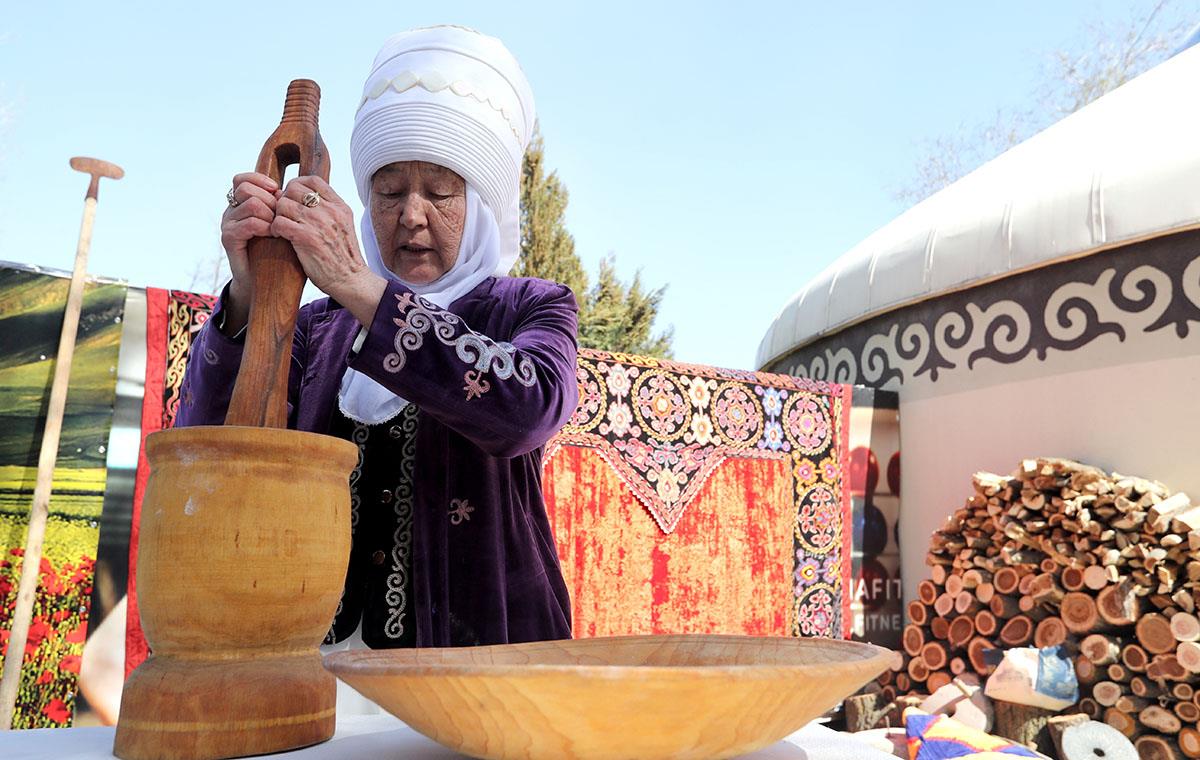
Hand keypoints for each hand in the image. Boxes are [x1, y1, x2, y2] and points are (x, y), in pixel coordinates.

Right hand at [219, 172, 278, 332]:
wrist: (262, 282)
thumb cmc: (277, 252)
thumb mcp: (281, 224)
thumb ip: (281, 206)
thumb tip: (299, 188)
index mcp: (241, 203)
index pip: (242, 179)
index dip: (261, 180)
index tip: (277, 191)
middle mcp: (231, 211)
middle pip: (245, 188)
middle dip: (268, 199)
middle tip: (280, 214)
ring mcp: (228, 224)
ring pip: (251, 204)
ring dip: (270, 214)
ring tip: (278, 227)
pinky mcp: (229, 238)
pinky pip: (249, 223)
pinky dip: (265, 227)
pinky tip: (273, 235)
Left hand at [272, 176, 385, 326]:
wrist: (351, 280)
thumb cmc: (342, 256)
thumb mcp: (342, 225)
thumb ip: (327, 209)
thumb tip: (299, 195)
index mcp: (340, 206)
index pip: (312, 180)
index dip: (297, 185)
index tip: (293, 199)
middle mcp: (330, 211)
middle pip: (293, 189)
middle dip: (284, 201)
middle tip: (284, 215)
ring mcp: (319, 224)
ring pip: (283, 204)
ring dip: (278, 215)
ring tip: (282, 227)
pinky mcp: (307, 238)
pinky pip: (279, 222)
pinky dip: (275, 229)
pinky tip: (281, 236)